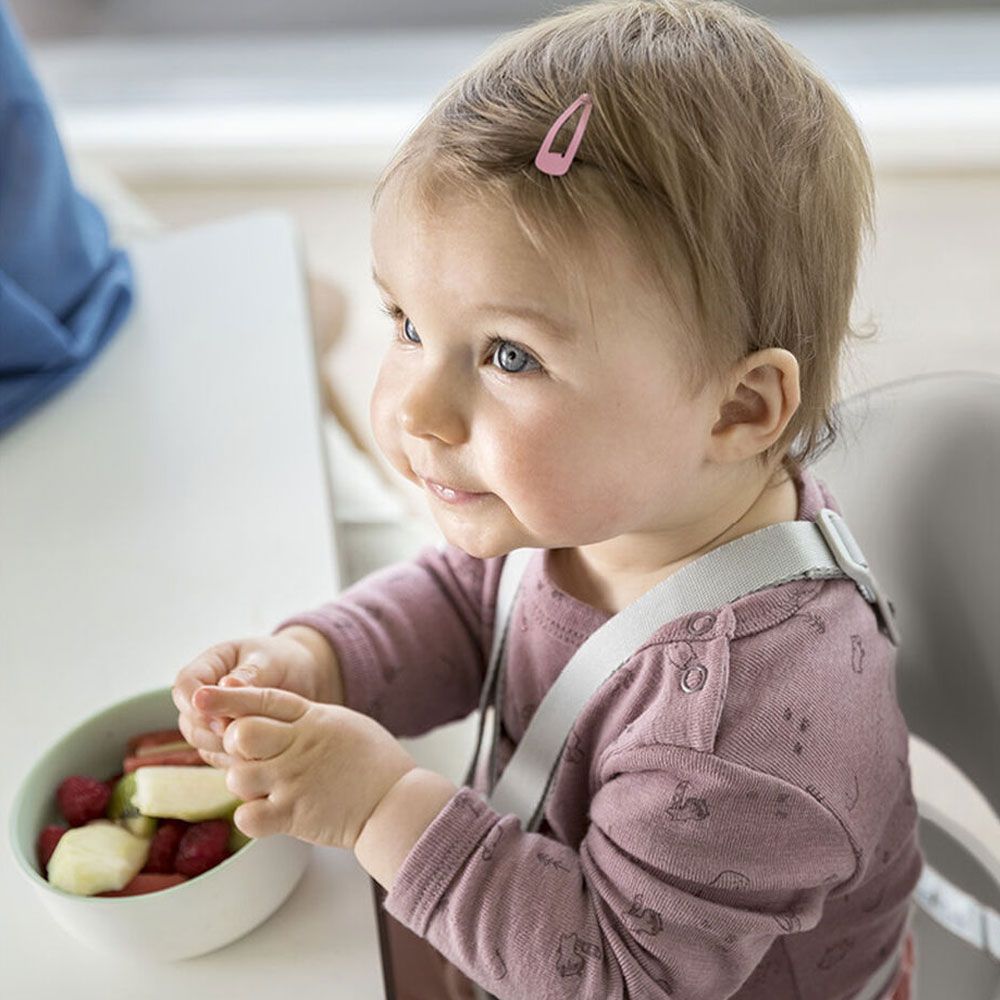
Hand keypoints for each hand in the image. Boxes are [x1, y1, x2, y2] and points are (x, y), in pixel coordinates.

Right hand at [172, 629, 338, 768]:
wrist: (304, 676)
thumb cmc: (286, 660)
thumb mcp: (269, 661)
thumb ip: (248, 675)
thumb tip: (225, 687)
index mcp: (210, 665)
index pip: (185, 685)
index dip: (195, 703)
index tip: (219, 715)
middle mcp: (204, 695)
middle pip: (189, 719)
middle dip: (209, 730)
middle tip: (237, 735)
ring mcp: (212, 719)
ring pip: (201, 742)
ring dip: (221, 747)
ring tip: (251, 746)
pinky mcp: (225, 740)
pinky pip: (219, 756)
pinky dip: (233, 759)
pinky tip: (256, 757)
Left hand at [191, 684, 416, 851]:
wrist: (396, 802)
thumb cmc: (374, 761)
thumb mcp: (341, 723)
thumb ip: (306, 719)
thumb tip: (278, 718)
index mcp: (311, 719)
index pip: (261, 700)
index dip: (227, 697)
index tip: (200, 696)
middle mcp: (297, 747)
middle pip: (240, 735)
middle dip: (233, 743)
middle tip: (247, 754)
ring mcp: (293, 781)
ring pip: (237, 777)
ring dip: (243, 782)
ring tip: (263, 787)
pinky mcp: (293, 816)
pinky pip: (248, 817)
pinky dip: (251, 817)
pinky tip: (266, 813)